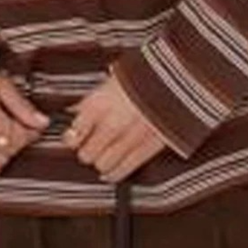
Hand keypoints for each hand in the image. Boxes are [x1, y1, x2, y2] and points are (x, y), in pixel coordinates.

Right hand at [0, 66, 50, 176]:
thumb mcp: (1, 84)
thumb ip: (22, 106)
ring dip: (8, 151)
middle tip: (23, 128)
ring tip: (8, 134)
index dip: (31, 133)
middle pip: (9, 149)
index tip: (37, 127)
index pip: (17, 135)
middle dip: (21, 140)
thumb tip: (43, 123)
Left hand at [61, 67, 167, 182]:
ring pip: (103, 165)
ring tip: (102, 156)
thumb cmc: (144, 74)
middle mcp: (113, 122)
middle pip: (87, 154)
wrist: (176, 78)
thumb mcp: (111, 80)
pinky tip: (110, 171)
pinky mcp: (149, 148)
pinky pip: (125, 169)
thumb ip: (92, 99)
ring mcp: (131, 138)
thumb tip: (75, 111)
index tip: (72, 136)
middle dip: (85, 151)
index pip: (75, 132)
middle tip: (88, 146)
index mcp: (101, 102)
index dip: (71, 137)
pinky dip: (115, 173)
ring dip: (100, 162)